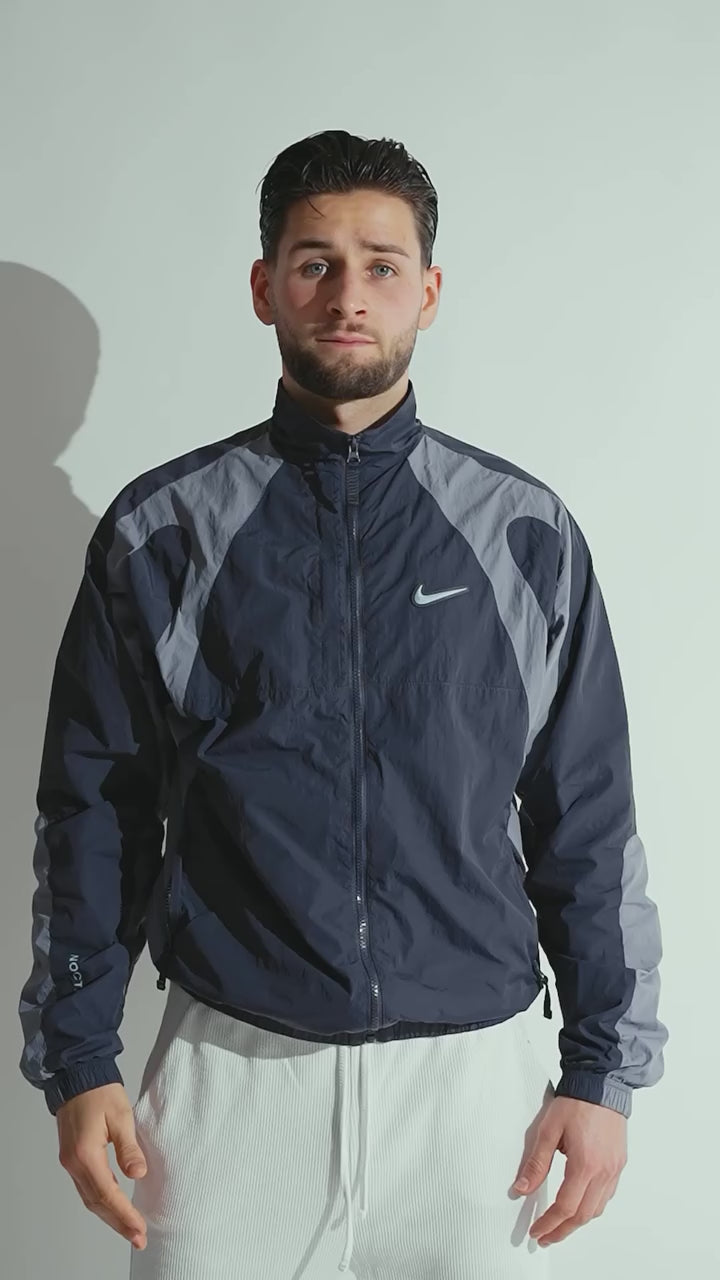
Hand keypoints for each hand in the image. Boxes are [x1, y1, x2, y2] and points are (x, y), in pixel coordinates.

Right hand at [56, 1082, 147, 1251]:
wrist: (78, 1076)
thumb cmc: (100, 1092)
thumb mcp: (121, 1116)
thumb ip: (128, 1147)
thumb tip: (137, 1174)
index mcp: (86, 1154)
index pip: (107, 1194)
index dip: (124, 1214)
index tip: (140, 1228)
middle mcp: (74, 1163)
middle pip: (96, 1203)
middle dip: (118, 1222)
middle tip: (138, 1237)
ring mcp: (70, 1162)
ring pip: (90, 1198)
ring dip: (109, 1215)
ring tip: (130, 1228)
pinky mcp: (72, 1158)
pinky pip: (86, 1188)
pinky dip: (102, 1201)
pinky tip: (115, 1206)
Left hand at [512, 1094, 626, 1245]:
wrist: (602, 1083)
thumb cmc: (576, 1102)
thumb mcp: (548, 1130)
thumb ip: (536, 1163)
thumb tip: (522, 1188)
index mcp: (585, 1165)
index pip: (565, 1207)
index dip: (549, 1223)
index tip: (537, 1231)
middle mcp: (604, 1172)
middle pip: (583, 1215)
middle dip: (562, 1230)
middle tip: (546, 1236)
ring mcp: (614, 1169)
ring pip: (597, 1209)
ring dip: (578, 1222)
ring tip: (560, 1225)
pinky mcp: (619, 1163)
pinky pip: (607, 1195)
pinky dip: (592, 1207)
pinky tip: (580, 1204)